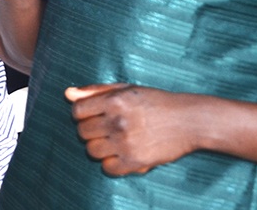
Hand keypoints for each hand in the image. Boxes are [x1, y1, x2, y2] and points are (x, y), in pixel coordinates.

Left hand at [66, 83, 198, 175]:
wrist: (189, 121)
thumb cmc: (155, 102)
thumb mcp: (126, 89)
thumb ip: (94, 91)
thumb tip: (67, 94)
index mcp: (114, 100)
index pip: (77, 111)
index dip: (83, 114)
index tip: (94, 115)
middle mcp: (118, 121)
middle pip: (83, 132)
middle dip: (91, 130)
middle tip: (107, 128)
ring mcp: (126, 142)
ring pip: (92, 150)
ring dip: (99, 147)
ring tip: (114, 141)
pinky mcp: (136, 161)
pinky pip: (107, 168)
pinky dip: (111, 163)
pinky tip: (121, 154)